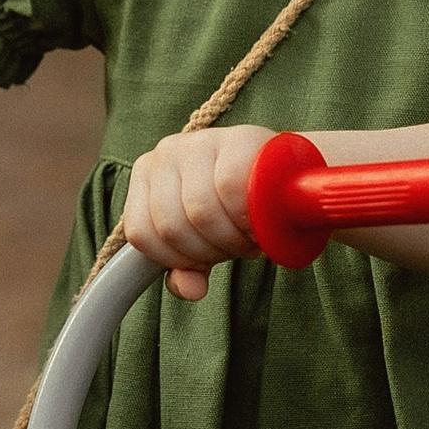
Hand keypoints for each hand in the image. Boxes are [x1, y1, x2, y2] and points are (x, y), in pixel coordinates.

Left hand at [119, 126, 272, 300]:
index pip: (141, 233)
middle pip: (172, 226)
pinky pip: (229, 186)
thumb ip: (188, 267)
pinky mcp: (235, 139)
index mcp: (146, 176)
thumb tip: (189, 290)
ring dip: (230, 238)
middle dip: (209, 251)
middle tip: (237, 248)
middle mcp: (165, 153)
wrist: (288, 173)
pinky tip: (259, 222)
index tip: (206, 259)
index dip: (176, 258)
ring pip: (199, 210)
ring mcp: (198, 142)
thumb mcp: (206, 240)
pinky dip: (245, 216)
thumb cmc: (238, 207)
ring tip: (249, 236)